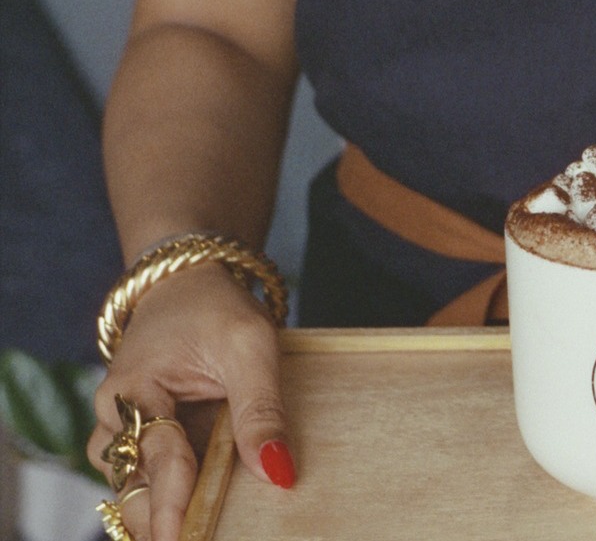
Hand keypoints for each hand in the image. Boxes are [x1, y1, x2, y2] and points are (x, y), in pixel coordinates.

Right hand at [88, 265, 294, 540]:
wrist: (187, 284)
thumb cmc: (215, 309)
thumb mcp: (250, 344)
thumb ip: (261, 408)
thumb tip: (278, 473)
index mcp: (132, 387)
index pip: (156, 452)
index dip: (171, 500)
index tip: (178, 537)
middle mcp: (113, 418)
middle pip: (130, 485)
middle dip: (156, 517)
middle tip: (191, 538)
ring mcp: (122, 434)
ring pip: (130, 490)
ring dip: (158, 511)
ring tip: (195, 529)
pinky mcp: (140, 443)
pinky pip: (144, 481)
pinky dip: (166, 500)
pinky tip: (194, 515)